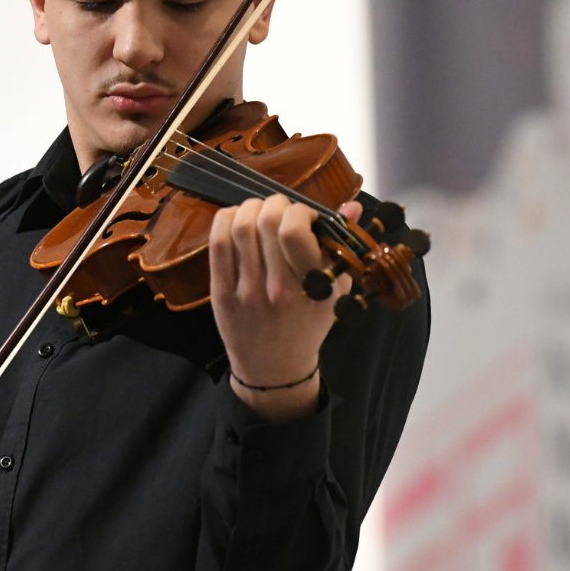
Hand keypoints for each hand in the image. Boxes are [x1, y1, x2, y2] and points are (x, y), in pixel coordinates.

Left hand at [209, 195, 358, 421]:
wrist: (274, 367)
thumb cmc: (308, 325)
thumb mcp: (335, 291)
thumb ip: (342, 246)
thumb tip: (352, 206)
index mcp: (311, 287)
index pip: (294, 230)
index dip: (298, 210)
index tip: (305, 216)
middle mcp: (277, 288)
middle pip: (265, 221)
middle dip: (274, 203)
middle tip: (280, 210)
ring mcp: (246, 291)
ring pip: (240, 227)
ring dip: (250, 207)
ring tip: (259, 212)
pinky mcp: (222, 293)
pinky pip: (217, 244)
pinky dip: (226, 221)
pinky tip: (236, 220)